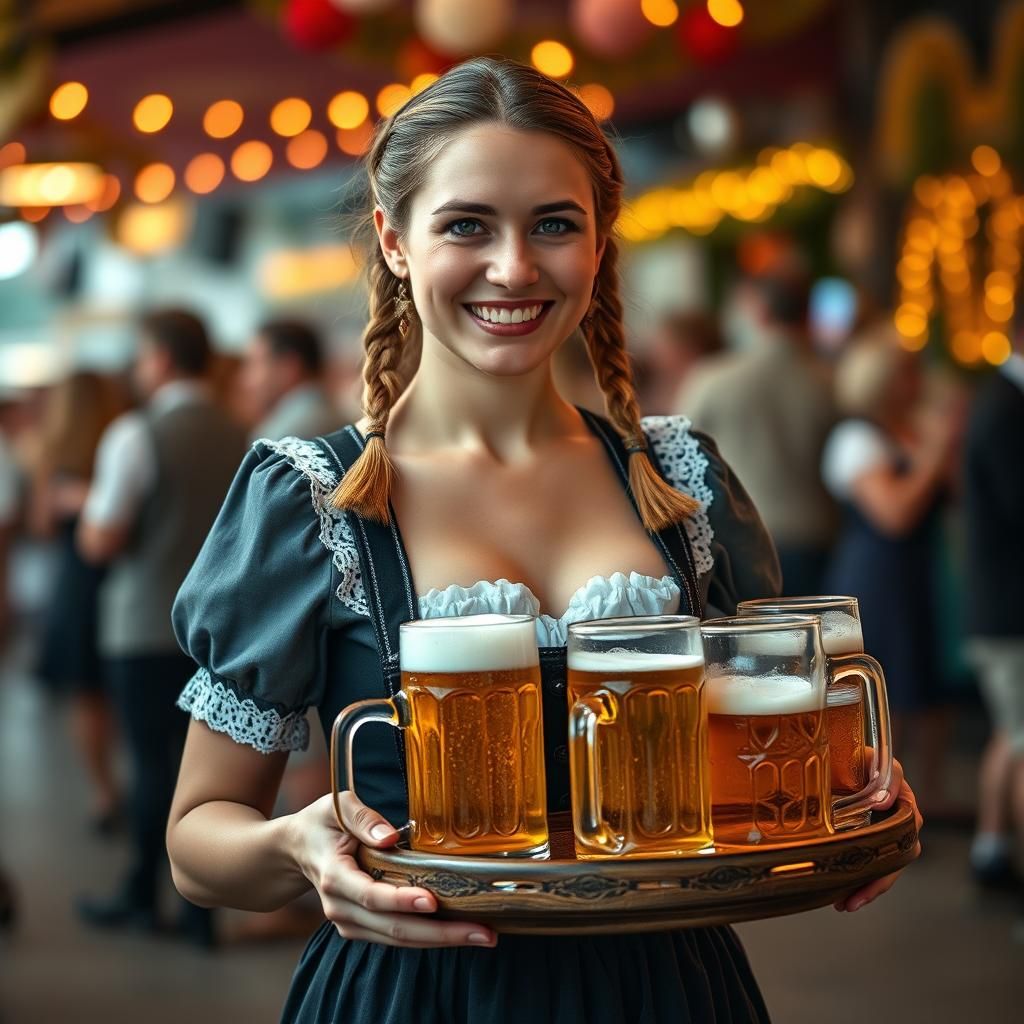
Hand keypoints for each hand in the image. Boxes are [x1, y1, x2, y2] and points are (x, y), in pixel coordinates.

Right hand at [290, 792, 496, 948]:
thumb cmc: (321, 824)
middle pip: (394, 929)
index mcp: (335, 875)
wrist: (297, 849)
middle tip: (482, 932)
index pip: (371, 895)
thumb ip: (363, 817)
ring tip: (481, 935)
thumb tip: (389, 836)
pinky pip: (396, 938)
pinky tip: (458, 931)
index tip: (432, 900)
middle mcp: (341, 907)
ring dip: (441, 940)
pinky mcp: (361, 927)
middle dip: (441, 933)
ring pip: (399, 939)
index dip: (402, 901)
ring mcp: (350, 922)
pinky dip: (428, 937)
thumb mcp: (337, 806)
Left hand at [833, 758, 922, 912]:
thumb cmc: (853, 755)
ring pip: (883, 868)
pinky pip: (867, 866)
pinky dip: (856, 883)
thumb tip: (884, 802)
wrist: (834, 758)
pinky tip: (839, 898)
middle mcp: (897, 820)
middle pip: (897, 857)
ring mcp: (882, 833)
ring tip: (844, 905)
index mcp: (903, 798)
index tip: (880, 859)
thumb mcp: (869, 757)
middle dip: (877, 882)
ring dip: (865, 889)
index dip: (899, 842)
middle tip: (854, 899)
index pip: (911, 822)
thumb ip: (887, 774)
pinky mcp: (866, 841)